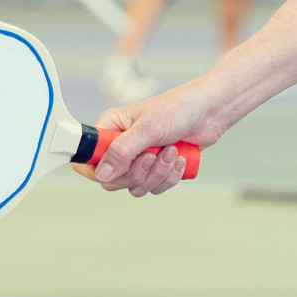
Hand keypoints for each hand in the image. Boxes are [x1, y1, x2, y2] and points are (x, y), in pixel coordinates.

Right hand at [78, 78, 227, 196]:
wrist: (210, 111)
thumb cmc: (179, 108)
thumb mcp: (148, 127)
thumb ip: (123, 151)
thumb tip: (102, 174)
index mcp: (110, 129)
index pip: (86, 159)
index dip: (97, 170)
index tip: (118, 168)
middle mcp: (121, 146)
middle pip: (112, 180)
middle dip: (138, 172)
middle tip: (153, 154)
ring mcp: (139, 159)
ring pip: (136, 186)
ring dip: (158, 174)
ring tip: (172, 151)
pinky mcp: (157, 169)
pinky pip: (155, 188)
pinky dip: (170, 177)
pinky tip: (180, 159)